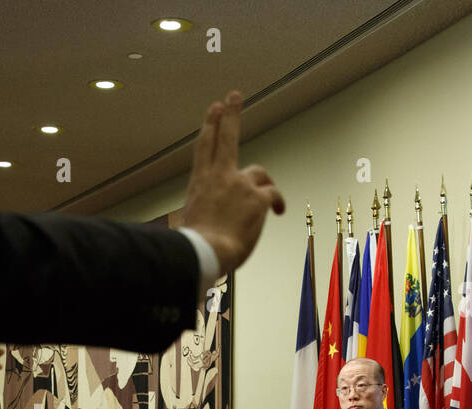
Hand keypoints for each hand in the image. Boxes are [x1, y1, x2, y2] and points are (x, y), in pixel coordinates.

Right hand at [182, 90, 284, 273]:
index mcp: (200, 182)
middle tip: (233, 95)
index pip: (204, 147)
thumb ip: (206, 209)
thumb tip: (212, 218)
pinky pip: (273, 195)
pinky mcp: (258, 197)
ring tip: (266, 197)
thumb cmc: (198, 245)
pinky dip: (276, 203)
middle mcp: (219, 177)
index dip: (209, 125)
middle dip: (230, 114)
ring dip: (264, 182)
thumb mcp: (193, 220)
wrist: (207, 250)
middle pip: (226, 138)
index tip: (214, 108)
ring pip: (259, 172)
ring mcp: (239, 184)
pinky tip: (277, 212)